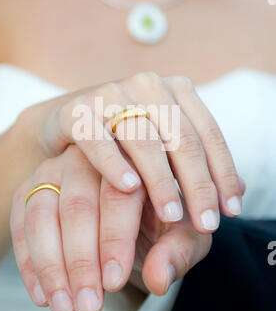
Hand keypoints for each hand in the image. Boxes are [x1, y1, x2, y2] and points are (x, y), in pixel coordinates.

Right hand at [10, 145, 211, 310]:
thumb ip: (175, 253)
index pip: (118, 196)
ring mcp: (56, 171)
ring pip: (43, 213)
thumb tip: (158, 278)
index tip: (114, 281)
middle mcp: (90, 159)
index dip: (114, 240)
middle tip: (89, 305)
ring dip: (51, 266)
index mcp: (132, 162)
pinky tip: (43, 296)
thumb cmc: (160, 220)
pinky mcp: (33, 188)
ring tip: (66, 307)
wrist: (133, 212)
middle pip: (77, 204)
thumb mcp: (181, 236)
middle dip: (81, 261)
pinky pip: (22, 224)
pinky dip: (29, 263)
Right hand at [20, 72, 243, 232]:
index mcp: (175, 90)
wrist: (71, 119)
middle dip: (198, 185)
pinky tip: (129, 188)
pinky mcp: (77, 110)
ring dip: (160, 181)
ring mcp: (111, 94)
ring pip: (143, 140)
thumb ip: (196, 163)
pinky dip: (113, 163)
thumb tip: (239, 189)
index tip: (231, 211)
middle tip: (207, 224)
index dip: (222, 172)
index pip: (207, 133)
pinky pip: (97, 139)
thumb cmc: (126, 138)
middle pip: (181, 138)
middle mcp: (147, 86)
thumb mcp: (165, 145)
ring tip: (173, 216)